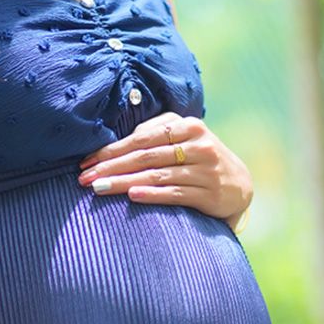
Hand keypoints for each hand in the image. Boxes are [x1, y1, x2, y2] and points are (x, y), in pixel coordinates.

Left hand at [77, 112, 252, 227]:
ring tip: (99, 188)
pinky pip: (175, 193)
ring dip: (124, 182)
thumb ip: (155, 134)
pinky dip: (152, 194)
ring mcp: (205, 171)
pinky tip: (132, 196)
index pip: (142, 138)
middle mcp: (199, 146)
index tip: (87, 161)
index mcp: (189, 126)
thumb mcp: (184, 138)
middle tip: (85, 177)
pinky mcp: (209, 194)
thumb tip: (119, 142)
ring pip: (157, 175)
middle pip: (146, 156)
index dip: (112, 149)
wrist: (239, 185)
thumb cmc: (199, 158)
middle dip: (111, 167)